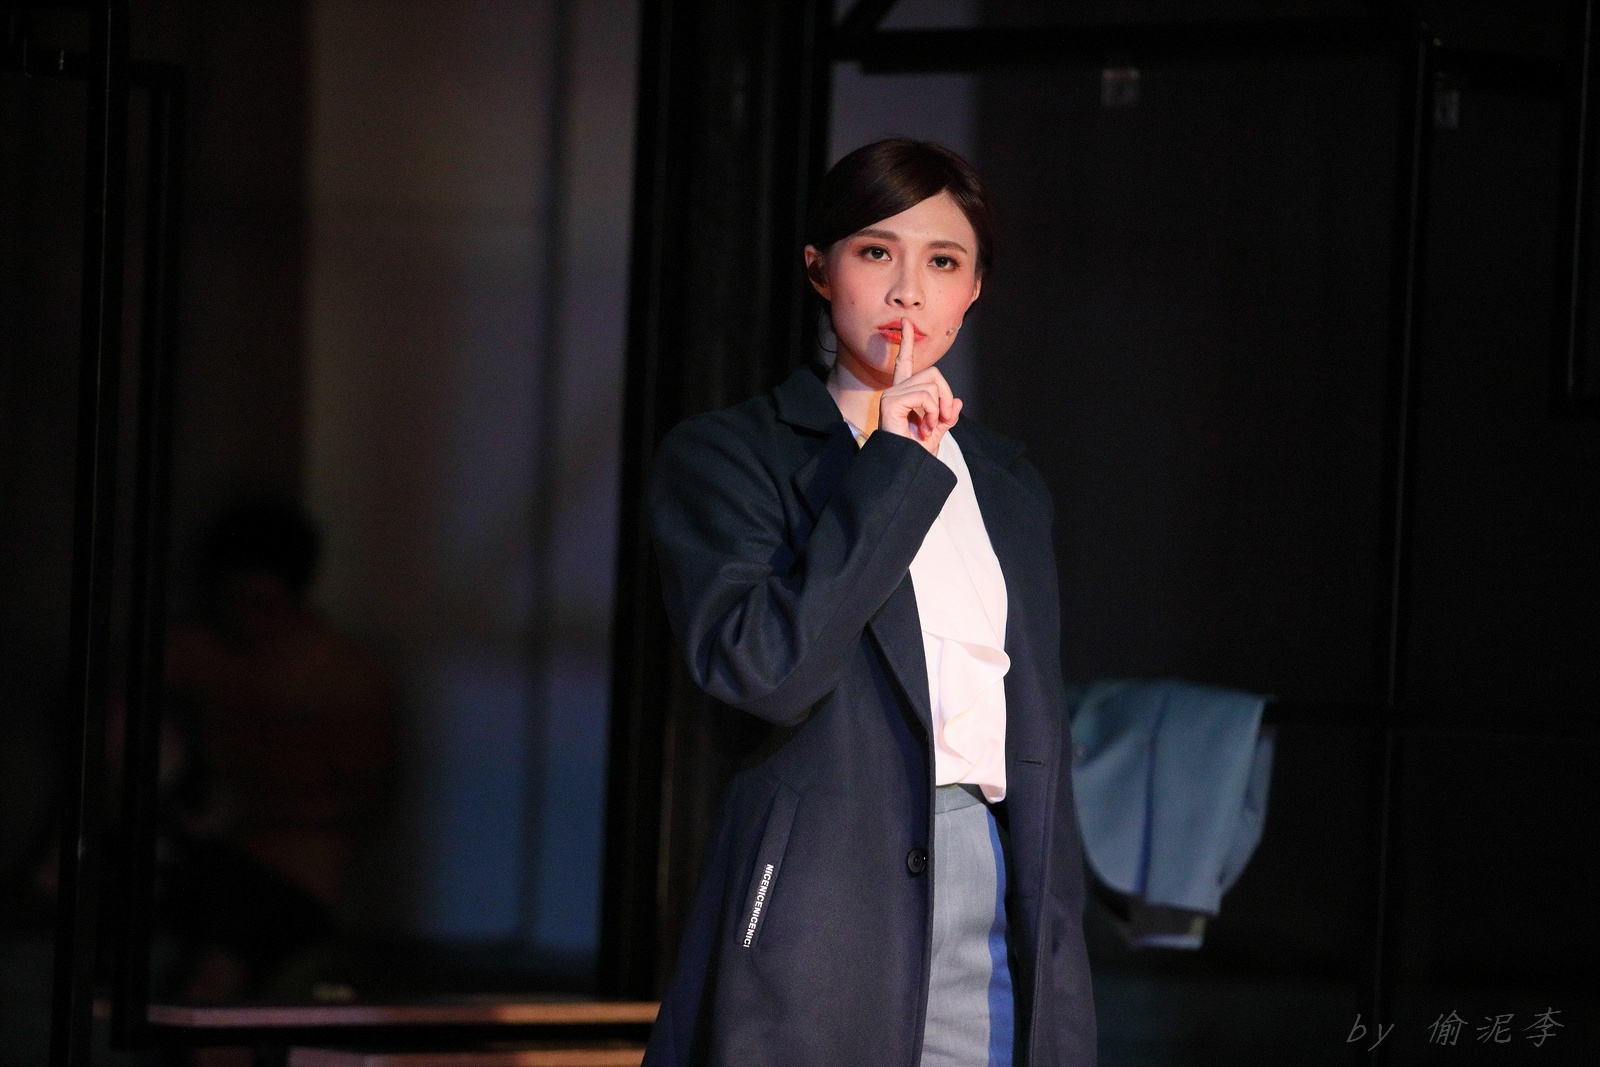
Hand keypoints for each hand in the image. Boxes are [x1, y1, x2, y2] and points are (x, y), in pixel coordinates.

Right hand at [878, 317, 961, 453]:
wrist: (907, 469)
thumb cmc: (916, 454)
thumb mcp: (938, 431)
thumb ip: (947, 415)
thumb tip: (956, 401)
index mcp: (903, 394)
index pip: (904, 362)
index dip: (906, 342)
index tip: (907, 323)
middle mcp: (894, 390)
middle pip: (933, 373)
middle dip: (946, 395)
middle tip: (942, 419)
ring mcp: (891, 394)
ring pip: (931, 384)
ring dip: (939, 408)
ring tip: (930, 427)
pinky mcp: (891, 401)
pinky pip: (925, 395)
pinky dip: (932, 412)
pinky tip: (925, 427)